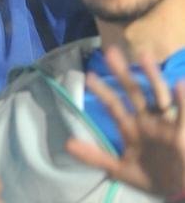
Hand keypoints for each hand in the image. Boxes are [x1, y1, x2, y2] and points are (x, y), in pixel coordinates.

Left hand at [66, 45, 184, 199]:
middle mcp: (146, 118)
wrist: (179, 191)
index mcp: (131, 127)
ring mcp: (165, 121)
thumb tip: (66, 144)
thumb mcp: (120, 169)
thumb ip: (95, 156)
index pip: (113, 105)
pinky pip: (182, 111)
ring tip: (144, 54)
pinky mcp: (182, 129)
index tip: (88, 76)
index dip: (102, 92)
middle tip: (110, 51)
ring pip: (157, 93)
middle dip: (122, 73)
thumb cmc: (151, 177)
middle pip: (133, 92)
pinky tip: (178, 84)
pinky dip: (181, 99)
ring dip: (151, 74)